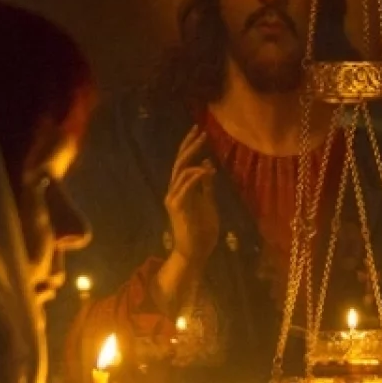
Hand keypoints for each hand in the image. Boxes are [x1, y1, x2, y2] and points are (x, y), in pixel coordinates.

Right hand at [165, 126, 218, 266]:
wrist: (195, 251)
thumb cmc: (202, 230)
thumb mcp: (208, 202)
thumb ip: (206, 185)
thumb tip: (208, 164)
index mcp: (181, 189)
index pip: (184, 162)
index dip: (190, 146)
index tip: (200, 131)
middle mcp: (174, 190)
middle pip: (180, 162)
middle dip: (190, 146)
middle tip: (201, 131)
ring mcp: (173, 198)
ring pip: (181, 171)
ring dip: (194, 157)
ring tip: (206, 146)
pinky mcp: (176, 207)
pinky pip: (184, 187)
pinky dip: (195, 176)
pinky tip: (205, 169)